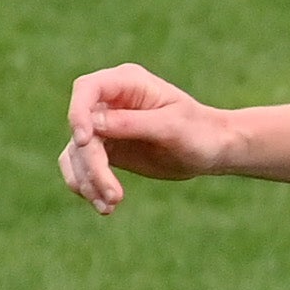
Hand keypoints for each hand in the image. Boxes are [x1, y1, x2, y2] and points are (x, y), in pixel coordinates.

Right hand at [59, 63, 235, 213]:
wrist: (212, 150)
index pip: (87, 89)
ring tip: (109, 206)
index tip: (86, 142)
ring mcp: (104, 126)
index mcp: (127, 82)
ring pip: (77, 152)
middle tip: (114, 195)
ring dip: (87, 181)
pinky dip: (88, 186)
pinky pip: (82, 167)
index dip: (78, 113)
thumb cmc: (199, 132)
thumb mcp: (172, 127)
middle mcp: (110, 101)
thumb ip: (133, 123)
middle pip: (81, 129)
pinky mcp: (105, 149)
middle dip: (92, 164)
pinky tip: (106, 206)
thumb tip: (93, 125)